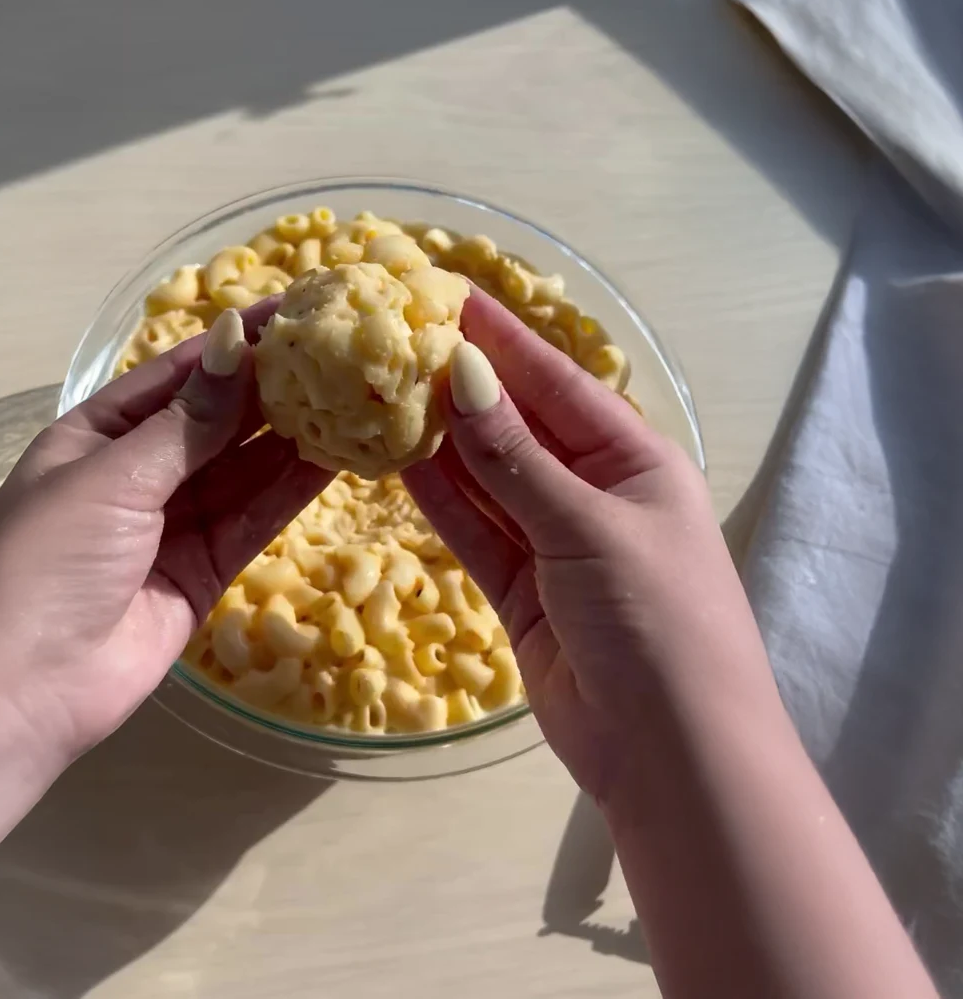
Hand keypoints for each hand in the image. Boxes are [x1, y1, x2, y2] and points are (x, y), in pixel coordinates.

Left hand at [0, 300, 332, 758]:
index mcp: (99, 433)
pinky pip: (255, 520)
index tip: (296, 312)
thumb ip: (186, 420)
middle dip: (275, 390)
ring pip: (245, 470)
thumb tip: (234, 341)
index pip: (180, 375)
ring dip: (295, 438)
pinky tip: (336, 460)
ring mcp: (175, 524)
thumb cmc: (47, 559)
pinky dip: (292, 492)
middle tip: (344, 353)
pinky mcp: (205, 572)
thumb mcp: (113, 475)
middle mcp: (140, 472)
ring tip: (356, 400)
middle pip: (219, 421)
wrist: (19, 685)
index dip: (235, 345)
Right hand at [403, 288, 773, 800]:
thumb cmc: (657, 622)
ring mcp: (554, 543)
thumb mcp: (589, 528)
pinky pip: (474, 530)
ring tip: (379, 391)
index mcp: (636, 460)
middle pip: (517, 425)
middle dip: (461, 385)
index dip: (501, 339)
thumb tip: (462, 373)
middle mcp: (594, 492)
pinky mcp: (521, 591)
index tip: (443, 295)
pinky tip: (396, 461)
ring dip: (440, 441)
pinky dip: (439, 499)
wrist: (671, 754)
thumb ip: (517, 458)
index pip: (557, 381)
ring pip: (488, 477)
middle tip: (392, 339)